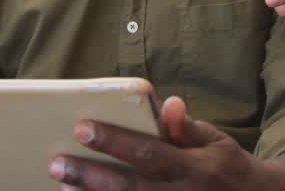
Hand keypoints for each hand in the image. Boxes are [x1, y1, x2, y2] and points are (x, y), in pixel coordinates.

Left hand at [49, 96, 266, 189]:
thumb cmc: (228, 167)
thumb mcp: (216, 142)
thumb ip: (187, 127)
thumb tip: (167, 103)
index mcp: (196, 168)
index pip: (149, 153)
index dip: (115, 141)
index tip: (82, 127)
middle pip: (129, 188)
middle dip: (90, 175)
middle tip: (56, 162)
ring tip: (62, 185)